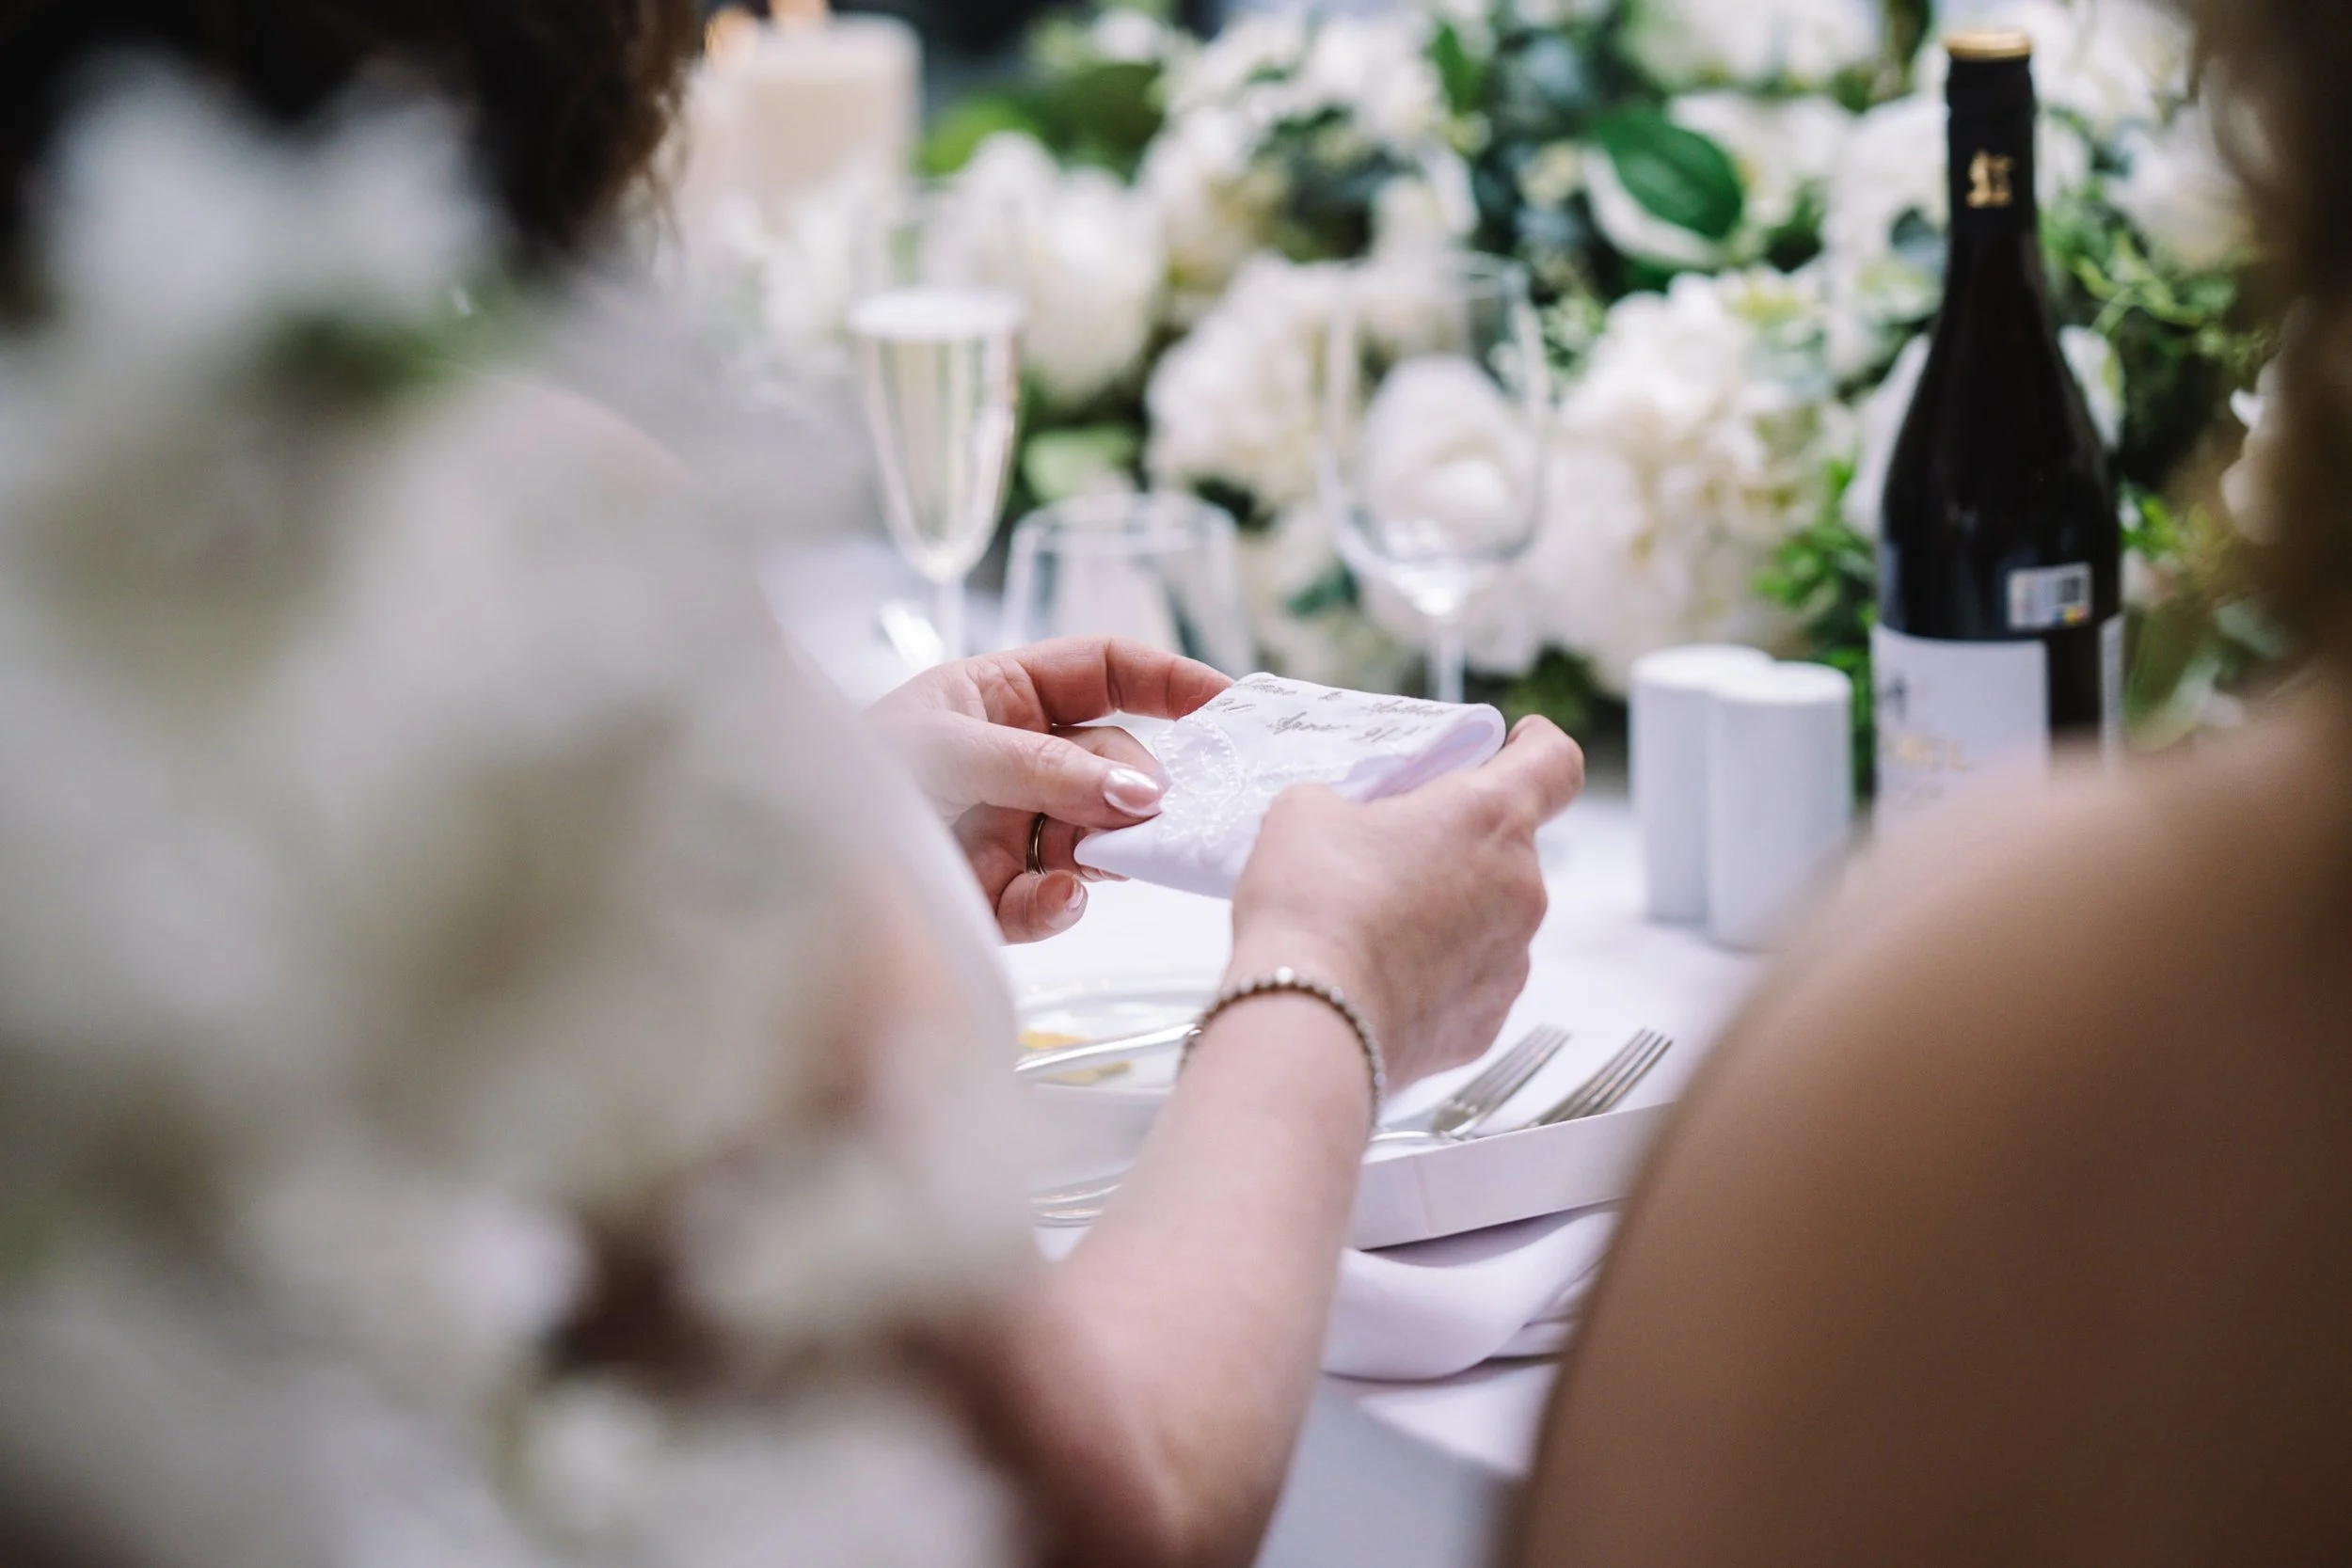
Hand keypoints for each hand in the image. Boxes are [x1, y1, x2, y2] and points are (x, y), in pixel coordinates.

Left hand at [871, 638, 1230, 942]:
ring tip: (1096, 859)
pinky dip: (1060, 903)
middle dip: (1140, 785)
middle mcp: (1014, 760)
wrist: (774, 869)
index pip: (1106, 672)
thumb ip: (1046, 767)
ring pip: (1097, 837)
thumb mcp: (946, 748)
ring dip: (1104, 850)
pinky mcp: (996, 896)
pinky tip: (1051, 898)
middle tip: (1166, 809)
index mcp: (1001, 695)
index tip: (1231, 707)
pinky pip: (1055, 900)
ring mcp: (1010, 827)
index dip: (1170, 681)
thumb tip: (1138, 790)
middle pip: (1116, 762)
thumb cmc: (842, 776)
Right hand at [1226, 717, 1585, 1089]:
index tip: (1517, 747)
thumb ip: (1347, 800)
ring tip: (1372, 926)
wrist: (1307, 1024)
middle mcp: (1521, 889)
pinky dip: (1434, 974)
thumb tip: (1344, 822)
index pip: (1556, 763)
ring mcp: (1511, 962)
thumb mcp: (1307, 812)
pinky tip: (1377, 976)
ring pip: (1488, 917)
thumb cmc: (1313, 910)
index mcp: (1490, 817)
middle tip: (1387, 856)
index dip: (1537, 747)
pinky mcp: (1488, 1022)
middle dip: (1454, 845)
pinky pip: (1470, 980)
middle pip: (1506, 847)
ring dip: (1445, 912)